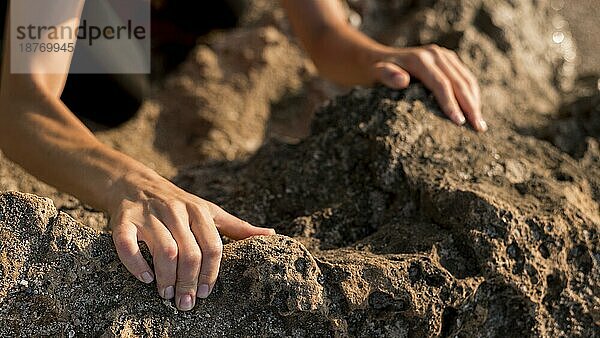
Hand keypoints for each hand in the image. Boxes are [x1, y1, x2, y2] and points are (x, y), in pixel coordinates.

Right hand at [107, 170, 274, 310]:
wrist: (135, 183)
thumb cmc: (179, 203)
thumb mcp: (210, 210)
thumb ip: (237, 226)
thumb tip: (271, 234)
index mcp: (199, 211)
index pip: (212, 246)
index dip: (212, 273)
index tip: (206, 294)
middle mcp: (175, 212)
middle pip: (190, 252)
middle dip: (189, 282)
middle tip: (186, 303)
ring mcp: (149, 216)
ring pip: (164, 250)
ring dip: (167, 278)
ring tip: (167, 294)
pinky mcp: (124, 221)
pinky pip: (127, 245)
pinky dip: (136, 265)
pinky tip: (146, 279)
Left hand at [373, 44, 485, 131]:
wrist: (378, 58)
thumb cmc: (376, 72)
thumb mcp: (376, 74)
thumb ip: (387, 75)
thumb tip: (402, 80)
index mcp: (420, 59)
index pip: (441, 84)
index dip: (451, 104)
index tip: (459, 123)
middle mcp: (435, 54)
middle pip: (459, 82)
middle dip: (470, 106)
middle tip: (478, 128)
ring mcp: (444, 56)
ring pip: (466, 80)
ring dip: (475, 102)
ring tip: (480, 125)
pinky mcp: (449, 60)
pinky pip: (465, 78)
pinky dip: (472, 95)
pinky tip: (475, 111)